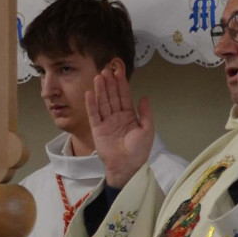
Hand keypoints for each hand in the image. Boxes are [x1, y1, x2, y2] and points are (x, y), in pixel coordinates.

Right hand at [84, 61, 155, 187]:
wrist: (127, 166)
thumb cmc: (139, 150)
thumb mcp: (147, 130)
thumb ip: (145, 113)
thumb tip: (144, 97)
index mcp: (129, 116)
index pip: (124, 97)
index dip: (121, 85)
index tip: (118, 72)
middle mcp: (116, 117)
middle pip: (112, 97)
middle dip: (109, 84)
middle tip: (106, 70)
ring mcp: (106, 123)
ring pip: (102, 103)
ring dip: (100, 90)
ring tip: (98, 77)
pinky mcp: (97, 130)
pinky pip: (94, 115)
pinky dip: (91, 104)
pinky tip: (89, 94)